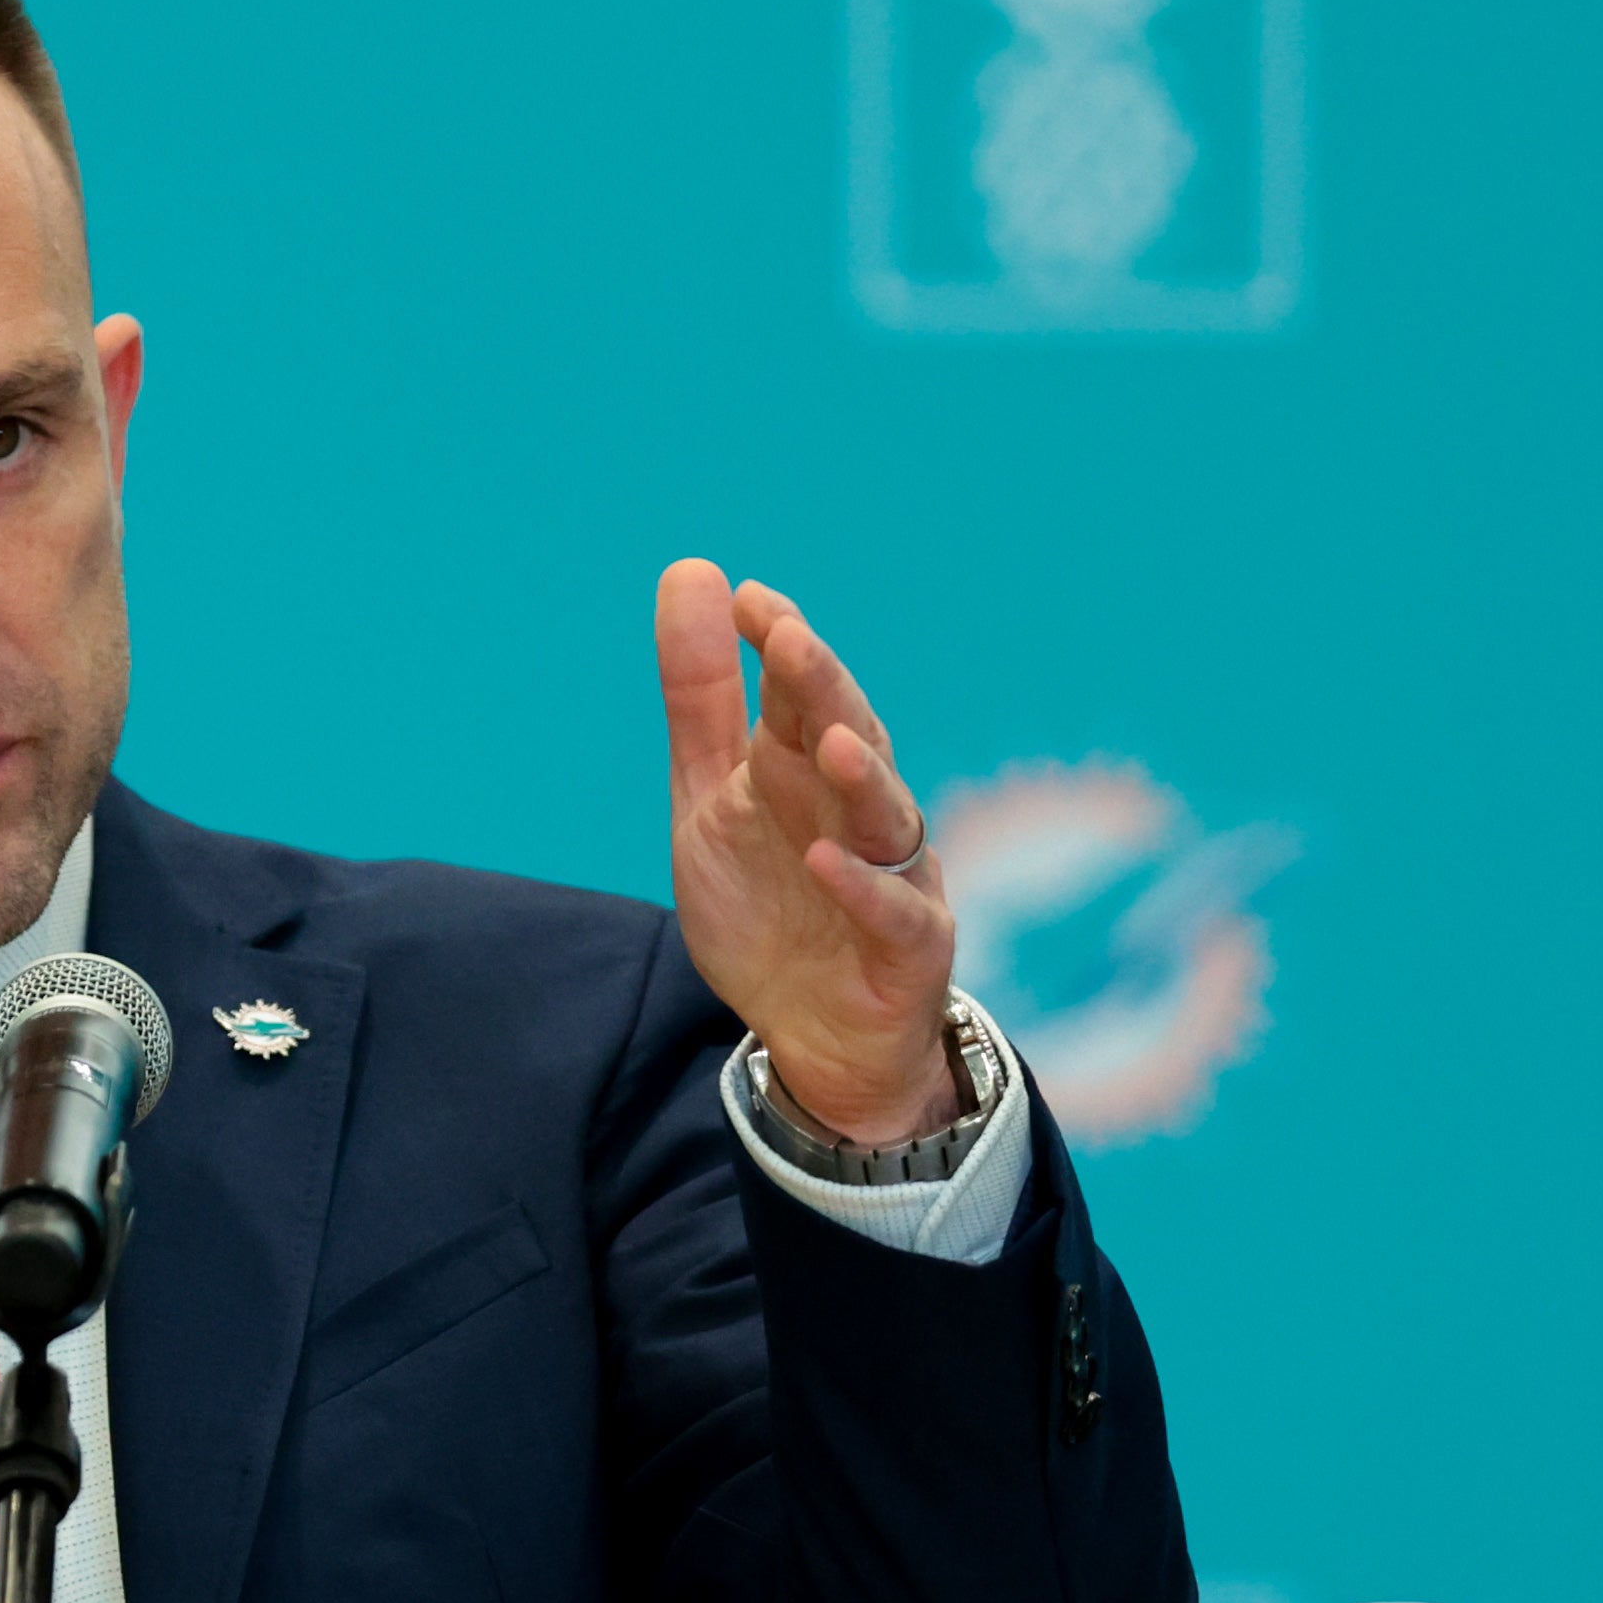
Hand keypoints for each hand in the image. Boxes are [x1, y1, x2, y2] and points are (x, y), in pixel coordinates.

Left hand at [652, 559, 961, 1144]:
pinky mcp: (910, 949)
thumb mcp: (711, 796)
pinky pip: (893, 914)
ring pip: (885, 817)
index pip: (799, 694)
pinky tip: (826, 860)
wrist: (813, 1032)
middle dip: (821, 692)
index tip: (745, 600)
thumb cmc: (771, 900)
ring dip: (861, 778)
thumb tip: (692, 570)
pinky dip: (862, 887)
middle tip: (787, 639)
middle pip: (847, 738)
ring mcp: (893, 876)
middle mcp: (856, 811)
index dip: (780, 646)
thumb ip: (701, 697)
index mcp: (806, 768)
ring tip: (828, 742)